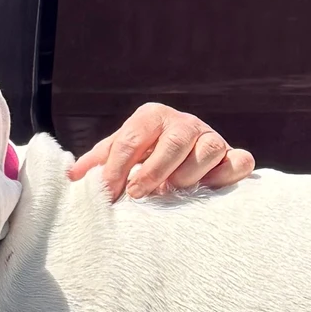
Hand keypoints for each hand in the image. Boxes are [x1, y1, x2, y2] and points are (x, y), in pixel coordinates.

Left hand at [68, 102, 253, 200]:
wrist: (180, 160)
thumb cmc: (143, 158)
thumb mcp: (118, 156)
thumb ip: (97, 163)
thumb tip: (70, 178)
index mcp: (152, 117)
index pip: (132, 138)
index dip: (117, 168)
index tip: (110, 194)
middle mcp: (184, 123)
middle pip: (174, 141)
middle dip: (154, 170)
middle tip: (139, 194)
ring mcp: (211, 137)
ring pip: (208, 149)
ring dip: (189, 175)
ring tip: (173, 191)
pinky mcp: (233, 155)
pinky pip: (240, 161)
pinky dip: (227, 175)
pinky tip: (209, 189)